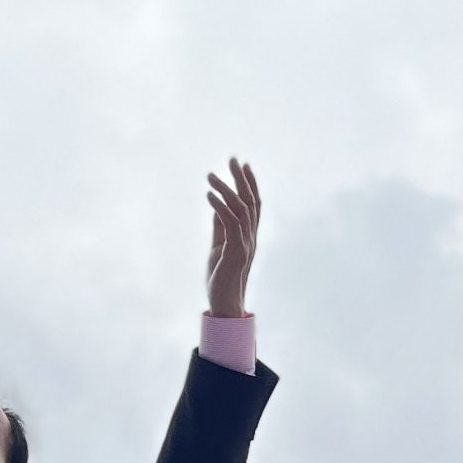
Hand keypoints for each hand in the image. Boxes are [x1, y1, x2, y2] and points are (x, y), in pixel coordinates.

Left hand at [204, 158, 261, 319]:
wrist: (224, 304)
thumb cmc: (220, 278)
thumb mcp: (218, 246)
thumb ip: (219, 227)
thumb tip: (216, 205)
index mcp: (249, 236)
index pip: (254, 204)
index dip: (250, 183)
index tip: (243, 165)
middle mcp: (251, 237)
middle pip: (251, 201)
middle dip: (242, 178)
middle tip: (232, 158)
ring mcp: (246, 244)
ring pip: (241, 209)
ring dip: (225, 189)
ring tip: (210, 175)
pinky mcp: (236, 251)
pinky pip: (230, 223)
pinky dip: (220, 206)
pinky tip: (208, 195)